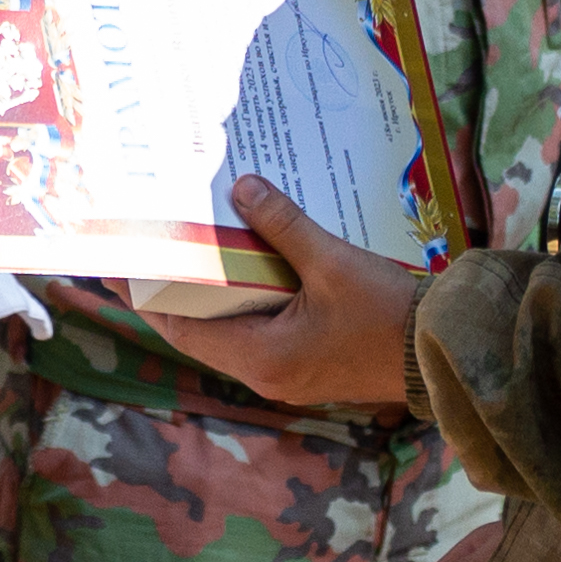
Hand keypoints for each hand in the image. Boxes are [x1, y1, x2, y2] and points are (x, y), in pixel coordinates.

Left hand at [143, 176, 425, 410]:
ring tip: (189, 248)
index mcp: (259, 358)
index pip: (180, 328)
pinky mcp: (307, 363)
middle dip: (174, 289)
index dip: (145, 296)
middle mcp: (264, 374)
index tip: (115, 266)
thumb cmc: (389, 314)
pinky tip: (246, 262)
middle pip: (200, 330)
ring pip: (230, 329)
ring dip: (211, 292)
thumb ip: (283, 225)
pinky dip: (246, 298)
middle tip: (148, 246)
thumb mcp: (332, 262)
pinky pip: (260, 329)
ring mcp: (286, 373)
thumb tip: (241, 188)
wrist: (445, 353)